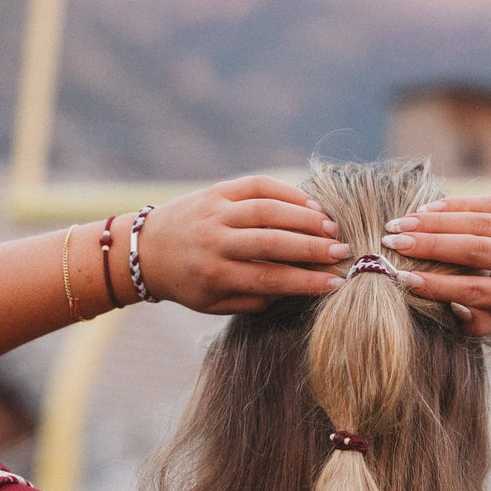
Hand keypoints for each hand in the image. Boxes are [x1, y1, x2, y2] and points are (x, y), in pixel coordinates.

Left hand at [136, 175, 348, 313]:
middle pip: (271, 242)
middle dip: (311, 248)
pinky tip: (310, 203)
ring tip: (332, 228)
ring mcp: (216, 211)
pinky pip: (257, 186)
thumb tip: (294, 291)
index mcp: (214, 274)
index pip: (268, 278)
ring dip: (305, 217)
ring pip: (267, 210)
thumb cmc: (188, 283)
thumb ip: (252, 301)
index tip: (334, 284)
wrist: (147, 250)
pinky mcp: (217, 190)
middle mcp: (214, 240)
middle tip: (342, 252)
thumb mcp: (213, 304)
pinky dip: (287, 192)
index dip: (304, 281)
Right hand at [380, 195, 490, 335]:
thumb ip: (478, 322)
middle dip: (429, 245)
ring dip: (436, 221)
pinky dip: (458, 204)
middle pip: (475, 250)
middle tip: (393, 242)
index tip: (403, 279)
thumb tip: (448, 308)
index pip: (474, 289)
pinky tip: (429, 208)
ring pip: (480, 222)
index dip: (438, 285)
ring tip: (403, 223)